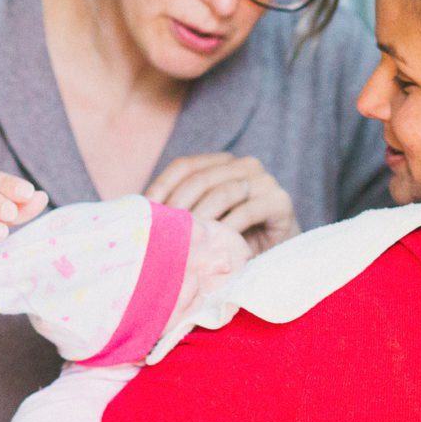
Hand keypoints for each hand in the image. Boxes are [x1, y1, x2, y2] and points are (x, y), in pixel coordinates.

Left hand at [145, 153, 298, 252]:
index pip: (184, 165)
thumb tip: (139, 210)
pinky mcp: (280, 201)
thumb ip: (180, 209)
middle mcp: (244, 165)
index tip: (146, 212)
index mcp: (222, 163)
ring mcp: (264, 180)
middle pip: (200, 178)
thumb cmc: (233, 241)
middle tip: (164, 231)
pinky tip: (213, 245)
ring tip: (185, 240)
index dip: (161, 186)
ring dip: (200, 217)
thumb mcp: (204, 220)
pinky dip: (227, 228)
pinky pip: (247, 211)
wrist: (277, 258)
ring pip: (222, 192)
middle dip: (178, 206)